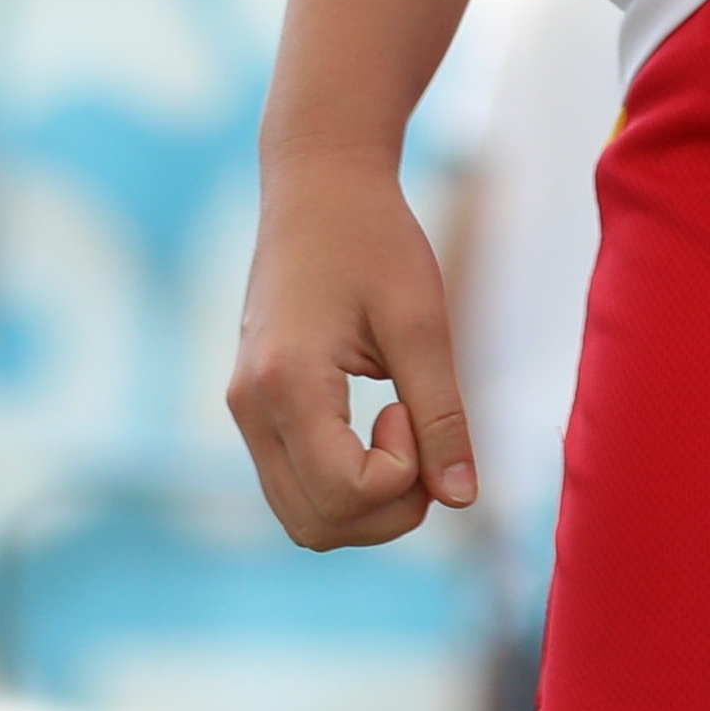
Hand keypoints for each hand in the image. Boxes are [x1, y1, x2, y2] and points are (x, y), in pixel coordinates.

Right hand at [229, 144, 477, 549]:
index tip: (413, 404)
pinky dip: (345, 481)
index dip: (403, 473)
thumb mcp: (421, 320)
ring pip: (303, 516)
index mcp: (286, 384)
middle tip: (420, 424)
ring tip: (403, 421)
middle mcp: (251, 409)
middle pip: (318, 525)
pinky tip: (380, 423)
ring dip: (368, 500)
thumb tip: (464, 499)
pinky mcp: (254, 408)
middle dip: (389, 506)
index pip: (344, 494)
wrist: (318, 184)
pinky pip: (295, 484)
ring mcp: (245, 412)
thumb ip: (442, 413)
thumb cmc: (375, 239)